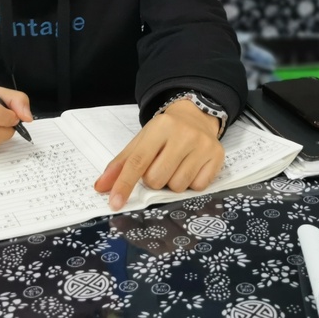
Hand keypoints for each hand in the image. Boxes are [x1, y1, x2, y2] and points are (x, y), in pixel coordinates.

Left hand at [94, 99, 224, 210]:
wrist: (196, 116)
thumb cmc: (165, 132)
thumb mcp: (142, 141)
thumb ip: (121, 164)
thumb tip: (101, 187)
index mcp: (160, 126)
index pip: (138, 161)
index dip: (125, 184)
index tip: (115, 202)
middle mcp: (184, 134)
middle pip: (157, 179)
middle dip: (153, 179)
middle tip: (160, 165)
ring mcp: (202, 145)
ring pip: (177, 186)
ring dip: (172, 182)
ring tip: (176, 165)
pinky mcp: (217, 156)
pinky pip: (198, 187)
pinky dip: (191, 183)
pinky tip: (191, 167)